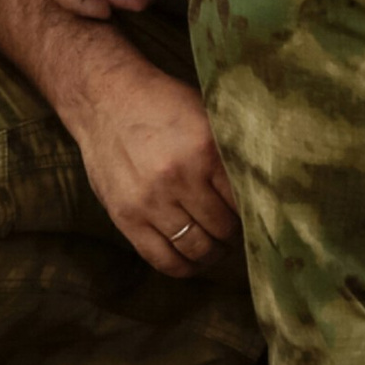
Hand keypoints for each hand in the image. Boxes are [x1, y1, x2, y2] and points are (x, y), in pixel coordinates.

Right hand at [68, 54, 238, 279]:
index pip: (243, 201)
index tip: (252, 214)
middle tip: (233, 230)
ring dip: (211, 253)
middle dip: (232, 234)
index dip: (252, 212)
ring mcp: (150, 200)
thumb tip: (262, 188)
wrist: (103, 97)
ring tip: (214, 246)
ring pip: (196, 248)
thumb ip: (227, 152)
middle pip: (222, 228)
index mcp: (204, 149)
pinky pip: (162, 259)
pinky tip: (191, 260)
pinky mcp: (126, 217)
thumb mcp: (202, 115)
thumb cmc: (159, 104)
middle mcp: (178, 177)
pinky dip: (183, 267)